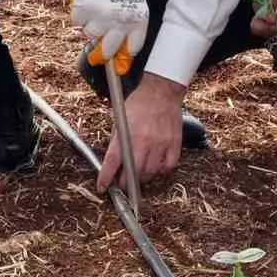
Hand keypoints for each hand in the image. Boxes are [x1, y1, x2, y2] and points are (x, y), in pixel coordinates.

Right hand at [69, 0, 148, 60]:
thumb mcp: (135, 1)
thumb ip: (131, 24)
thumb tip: (123, 50)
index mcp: (138, 18)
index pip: (134, 46)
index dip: (125, 50)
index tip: (121, 50)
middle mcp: (120, 20)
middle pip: (109, 50)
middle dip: (105, 49)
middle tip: (102, 36)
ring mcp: (100, 17)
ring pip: (90, 35)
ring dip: (91, 26)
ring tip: (95, 9)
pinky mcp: (83, 11)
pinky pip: (78, 23)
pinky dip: (80, 16)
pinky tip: (87, 2)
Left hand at [97, 75, 184, 193]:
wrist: (161, 90)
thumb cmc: (139, 102)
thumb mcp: (120, 118)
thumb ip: (117, 140)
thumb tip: (114, 161)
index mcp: (127, 134)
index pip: (112, 162)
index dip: (106, 178)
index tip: (102, 187)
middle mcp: (143, 141)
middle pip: (133, 173)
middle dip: (125, 182)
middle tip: (123, 182)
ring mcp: (160, 143)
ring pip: (150, 172)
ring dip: (142, 178)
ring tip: (139, 174)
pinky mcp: (174, 143)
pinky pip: (168, 166)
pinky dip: (161, 170)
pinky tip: (156, 166)